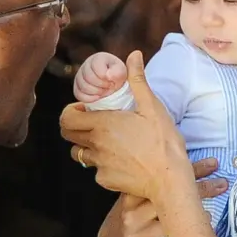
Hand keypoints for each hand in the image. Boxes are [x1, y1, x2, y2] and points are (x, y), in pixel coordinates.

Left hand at [61, 51, 189, 202]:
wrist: (170, 179)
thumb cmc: (163, 142)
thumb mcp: (152, 107)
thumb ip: (138, 80)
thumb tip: (134, 55)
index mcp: (103, 124)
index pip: (66, 118)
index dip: (71, 112)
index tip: (85, 110)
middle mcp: (96, 144)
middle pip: (68, 136)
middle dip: (76, 128)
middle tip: (94, 123)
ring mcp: (99, 164)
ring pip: (81, 154)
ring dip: (88, 146)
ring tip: (109, 143)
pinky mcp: (105, 180)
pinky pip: (97, 171)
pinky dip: (104, 165)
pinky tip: (123, 161)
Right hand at [73, 52, 126, 102]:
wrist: (111, 83)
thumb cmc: (116, 75)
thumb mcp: (121, 72)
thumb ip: (117, 72)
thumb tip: (107, 76)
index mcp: (97, 58)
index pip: (96, 67)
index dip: (105, 76)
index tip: (112, 80)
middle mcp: (86, 65)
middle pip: (88, 77)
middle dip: (101, 85)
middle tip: (108, 87)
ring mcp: (79, 76)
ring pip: (83, 86)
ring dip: (96, 92)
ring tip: (104, 91)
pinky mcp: (77, 86)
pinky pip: (78, 94)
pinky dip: (89, 98)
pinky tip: (97, 97)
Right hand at [97, 158, 227, 236]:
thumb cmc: (131, 222)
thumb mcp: (134, 201)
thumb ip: (151, 186)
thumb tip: (186, 166)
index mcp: (131, 196)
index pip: (162, 179)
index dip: (189, 170)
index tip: (212, 164)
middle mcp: (131, 214)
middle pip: (169, 199)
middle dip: (200, 189)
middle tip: (222, 183)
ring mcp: (135, 236)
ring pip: (171, 225)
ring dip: (195, 219)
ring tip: (210, 214)